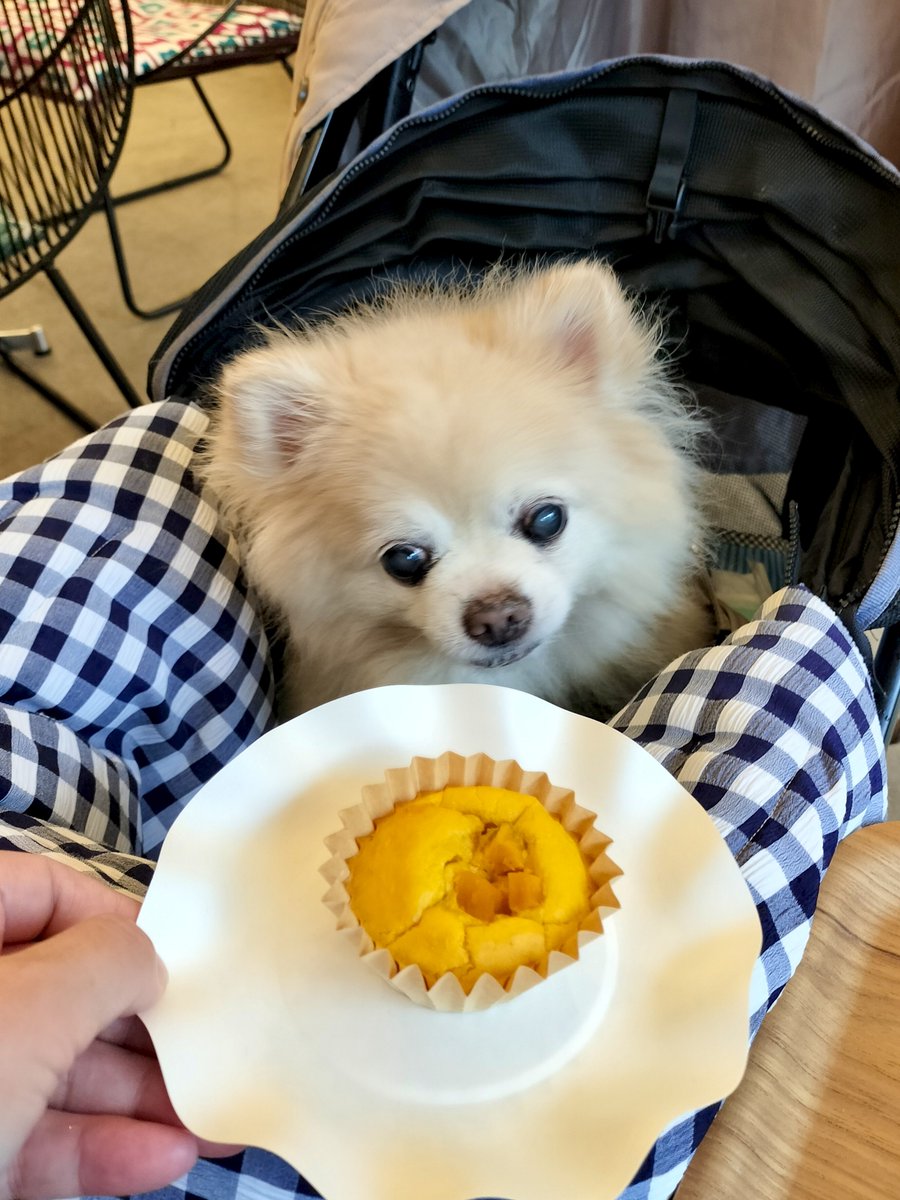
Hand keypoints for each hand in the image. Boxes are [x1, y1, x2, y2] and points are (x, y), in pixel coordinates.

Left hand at [0, 852, 234, 1198]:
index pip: (45, 890)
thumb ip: (107, 963)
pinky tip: (163, 1157)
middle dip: (144, 1027)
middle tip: (214, 1046)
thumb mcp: (34, 1005)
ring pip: (52, 1071)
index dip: (116, 917)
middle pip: (60, 989)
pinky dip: (96, 1149)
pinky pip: (30, 1139)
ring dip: (137, 1097)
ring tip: (214, 1117)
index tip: (180, 956)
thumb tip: (149, 960)